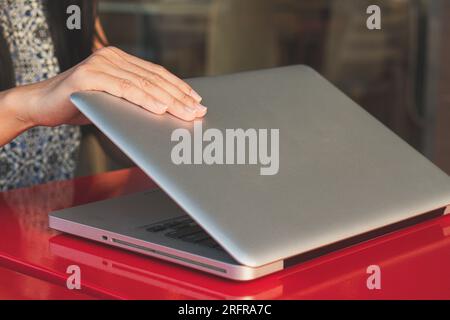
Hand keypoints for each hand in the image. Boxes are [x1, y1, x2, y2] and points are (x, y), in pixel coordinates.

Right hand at [11, 46, 206, 127]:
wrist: (41, 105)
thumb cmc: (80, 103)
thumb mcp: (113, 99)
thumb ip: (134, 98)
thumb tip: (165, 111)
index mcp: (120, 59)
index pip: (157, 73)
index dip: (179, 87)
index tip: (197, 99)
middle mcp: (112, 57)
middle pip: (154, 78)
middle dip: (180, 96)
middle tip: (198, 111)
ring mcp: (100, 64)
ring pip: (143, 83)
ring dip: (169, 101)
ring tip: (186, 113)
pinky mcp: (89, 76)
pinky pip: (124, 89)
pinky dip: (145, 99)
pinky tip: (161, 109)